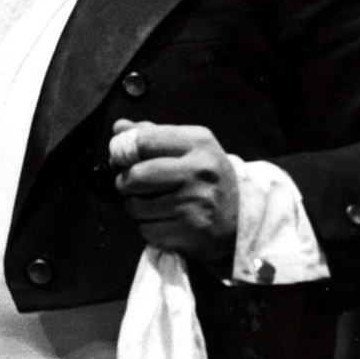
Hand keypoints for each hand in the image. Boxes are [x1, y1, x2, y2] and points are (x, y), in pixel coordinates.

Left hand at [109, 119, 238, 264]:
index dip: (122, 151)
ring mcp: (197, 202)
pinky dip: (148, 227)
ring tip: (153, 203)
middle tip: (133, 185)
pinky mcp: (192, 230)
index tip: (121, 159)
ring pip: (136, 206)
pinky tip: (165, 220)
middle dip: (125, 183)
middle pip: (135, 176)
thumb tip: (119, 128)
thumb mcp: (187, 146)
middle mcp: (199, 170)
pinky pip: (147, 229)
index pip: (142, 141)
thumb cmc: (204, 176)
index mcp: (197, 142)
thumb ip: (151, 134)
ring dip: (136, 207)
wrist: (240, 217)